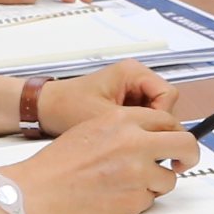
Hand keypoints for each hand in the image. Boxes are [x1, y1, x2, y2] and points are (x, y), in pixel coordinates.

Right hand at [7, 110, 205, 213]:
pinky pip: (150, 199)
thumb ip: (127, 128)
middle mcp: (135, 143)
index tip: (178, 141)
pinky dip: (138, 199)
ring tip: (126, 183)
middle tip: (185, 162)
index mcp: (123, 120)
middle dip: (190, 155)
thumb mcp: (93, 128)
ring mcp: (137, 172)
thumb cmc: (60, 163)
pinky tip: (114, 195)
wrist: (39, 190)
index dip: (176, 132)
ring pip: (168, 179)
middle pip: (185, 145)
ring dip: (155, 183)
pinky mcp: (135, 199)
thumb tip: (156, 135)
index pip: (168, 120)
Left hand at [34, 60, 178, 131]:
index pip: (168, 94)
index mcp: (133, 72)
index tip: (153, 136)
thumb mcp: (104, 117)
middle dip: (155, 124)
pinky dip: (136, 129)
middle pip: (165, 104)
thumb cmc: (66, 106)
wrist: (44, 109)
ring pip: (156, 113)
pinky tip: (122, 137)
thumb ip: (135, 125)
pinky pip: (143, 117)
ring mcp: (130, 90)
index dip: (164, 118)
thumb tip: (160, 140)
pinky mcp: (124, 102)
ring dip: (145, 128)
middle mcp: (135, 78)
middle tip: (141, 141)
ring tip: (127, 138)